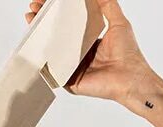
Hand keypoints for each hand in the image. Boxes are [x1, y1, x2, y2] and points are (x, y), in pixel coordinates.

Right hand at [26, 1, 153, 105]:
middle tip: (34, 10)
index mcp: (89, 40)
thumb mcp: (118, 21)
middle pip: (57, 36)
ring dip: (40, 38)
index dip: (58, 12)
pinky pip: (54, 72)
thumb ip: (107, 5)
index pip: (69, 24)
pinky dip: (44, 61)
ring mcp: (73, 68)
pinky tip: (36, 48)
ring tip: (32, 22)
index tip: (46, 2)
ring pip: (52, 52)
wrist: (130, 79)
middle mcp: (79, 54)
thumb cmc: (128, 53)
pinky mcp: (69, 81)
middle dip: (44, 22)